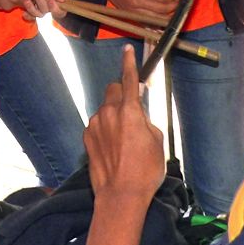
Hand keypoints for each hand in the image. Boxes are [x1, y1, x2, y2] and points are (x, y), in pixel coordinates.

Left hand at [21, 0, 68, 15]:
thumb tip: (61, 0)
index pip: (62, 9)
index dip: (57, 10)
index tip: (51, 1)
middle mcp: (52, 0)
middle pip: (50, 12)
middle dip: (43, 5)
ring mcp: (42, 0)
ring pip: (39, 12)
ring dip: (33, 9)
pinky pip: (31, 10)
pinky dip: (28, 14)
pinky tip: (24, 14)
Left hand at [84, 46, 164, 204]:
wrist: (121, 194)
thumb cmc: (145, 169)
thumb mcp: (157, 140)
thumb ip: (145, 119)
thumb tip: (138, 112)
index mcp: (129, 111)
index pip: (129, 79)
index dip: (129, 63)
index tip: (127, 50)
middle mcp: (108, 112)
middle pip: (112, 90)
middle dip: (122, 94)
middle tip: (133, 111)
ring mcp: (94, 124)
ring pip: (105, 109)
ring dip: (114, 115)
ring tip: (124, 140)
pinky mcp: (87, 137)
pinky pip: (98, 124)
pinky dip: (106, 128)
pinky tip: (114, 148)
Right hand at [85, 0, 177, 17]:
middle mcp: (136, 4)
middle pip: (162, 10)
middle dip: (173, 6)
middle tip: (178, 0)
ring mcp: (131, 11)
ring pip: (155, 20)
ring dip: (166, 16)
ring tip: (172, 10)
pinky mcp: (128, 15)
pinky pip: (145, 23)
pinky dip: (155, 23)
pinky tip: (161, 19)